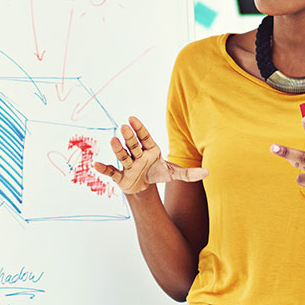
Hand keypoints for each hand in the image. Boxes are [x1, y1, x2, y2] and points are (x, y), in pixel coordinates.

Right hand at [91, 117, 207, 195]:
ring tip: (112, 140)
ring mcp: (128, 165)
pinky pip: (111, 172)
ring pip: (123, 156)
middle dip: (129, 136)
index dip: (139, 128)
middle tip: (124, 126)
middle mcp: (137, 155)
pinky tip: (95, 164)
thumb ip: (189, 173)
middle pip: (133, 145)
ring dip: (117, 149)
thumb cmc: (157, 173)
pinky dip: (103, 169)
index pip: (144, 137)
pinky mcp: (120, 177)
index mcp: (150, 150)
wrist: (144, 186)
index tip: (132, 118)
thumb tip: (208, 173)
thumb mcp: (173, 173)